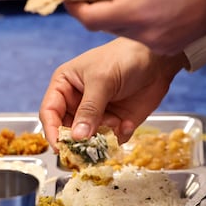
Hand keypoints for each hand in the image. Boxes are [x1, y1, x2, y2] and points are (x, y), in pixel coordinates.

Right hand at [39, 38, 188, 146]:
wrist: (157, 60)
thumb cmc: (123, 58)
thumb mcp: (102, 80)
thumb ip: (89, 109)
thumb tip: (77, 137)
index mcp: (64, 86)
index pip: (49, 112)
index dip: (52, 131)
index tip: (60, 147)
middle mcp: (77, 102)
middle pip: (67, 131)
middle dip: (77, 141)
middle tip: (87, 148)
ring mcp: (96, 115)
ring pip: (88, 139)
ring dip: (99, 140)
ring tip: (115, 124)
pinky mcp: (115, 123)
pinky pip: (109, 141)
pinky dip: (116, 137)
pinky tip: (127, 123)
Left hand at [67, 0, 205, 55]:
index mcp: (135, 12)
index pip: (90, 19)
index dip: (76, 7)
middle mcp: (145, 35)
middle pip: (106, 26)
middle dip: (97, 8)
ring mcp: (160, 44)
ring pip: (125, 32)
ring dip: (119, 15)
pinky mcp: (172, 46)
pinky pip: (144, 37)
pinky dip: (139, 23)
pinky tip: (148, 4)